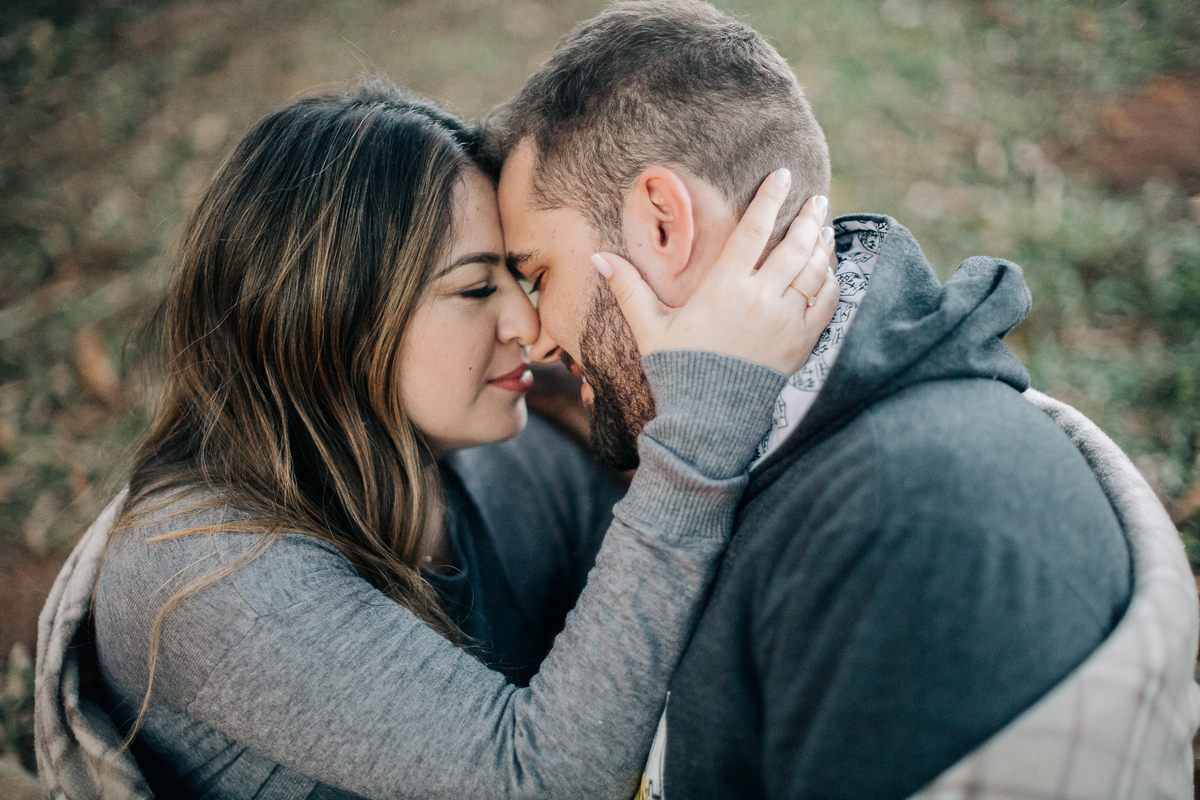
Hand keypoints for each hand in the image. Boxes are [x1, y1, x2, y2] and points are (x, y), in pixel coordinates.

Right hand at [592, 171, 838, 375]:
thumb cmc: (678, 371)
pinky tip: (829, 269)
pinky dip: (831, 281)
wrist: (711, 420)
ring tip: (825, 227)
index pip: (754, 231)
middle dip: (809, 217)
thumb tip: (597, 258)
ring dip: (823, 245)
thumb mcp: (650, 328)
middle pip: (795, 245)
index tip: (783, 176)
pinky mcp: (802, 343)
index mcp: (724, 289)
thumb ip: (629, 289)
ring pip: (815, 271)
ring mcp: (786, 322)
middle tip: (816, 199)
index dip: (770, 199)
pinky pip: (826, 302)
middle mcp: (760, 300)